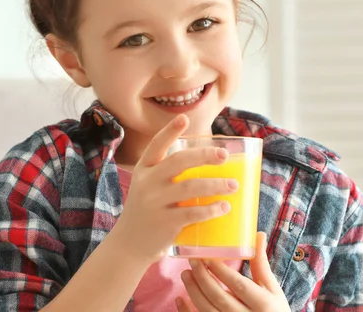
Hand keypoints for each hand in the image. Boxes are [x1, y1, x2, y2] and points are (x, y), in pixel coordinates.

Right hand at [114, 114, 238, 262]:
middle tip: (224, 155)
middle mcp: (147, 183)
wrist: (129, 244)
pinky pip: (193, 213)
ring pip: (190, 187)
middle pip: (179, 162)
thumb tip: (208, 163)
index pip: (156, 145)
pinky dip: (211, 209)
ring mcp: (155, 203)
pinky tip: (224, 207)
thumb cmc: (148, 210)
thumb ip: (169, 174)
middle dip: (205, 156)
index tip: (184, 118)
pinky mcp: (165, 223)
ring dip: (216, 185)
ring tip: (233, 186)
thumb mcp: (149, 186)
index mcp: (144, 169)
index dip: (169, 131)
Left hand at [176, 232, 289, 311]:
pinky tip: (180, 299)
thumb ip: (261, 265)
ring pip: (208, 311)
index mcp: (263, 303)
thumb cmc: (273, 310)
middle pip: (220, 298)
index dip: (222, 272)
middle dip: (203, 279)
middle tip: (192, 261)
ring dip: (194, 292)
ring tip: (185, 274)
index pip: (239, 285)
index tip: (207, 257)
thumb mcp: (272, 289)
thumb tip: (258, 234)